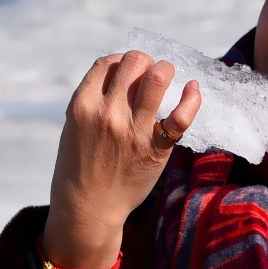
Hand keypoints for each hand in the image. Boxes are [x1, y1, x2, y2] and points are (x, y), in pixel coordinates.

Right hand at [40, 52, 200, 268]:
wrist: (87, 207)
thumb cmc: (80, 165)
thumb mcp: (75, 125)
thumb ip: (94, 99)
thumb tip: (122, 72)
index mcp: (83, 105)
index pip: (109, 62)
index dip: (122, 61)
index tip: (128, 71)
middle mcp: (107, 113)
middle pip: (134, 62)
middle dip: (145, 62)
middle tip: (148, 74)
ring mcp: (133, 130)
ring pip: (157, 77)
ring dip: (165, 70)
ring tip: (167, 76)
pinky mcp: (155, 149)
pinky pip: (180, 115)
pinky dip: (191, 97)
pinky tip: (192, 88)